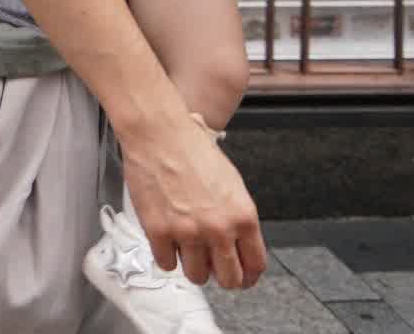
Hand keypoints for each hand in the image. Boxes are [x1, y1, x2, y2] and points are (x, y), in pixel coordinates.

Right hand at [122, 113, 266, 288]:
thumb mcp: (231, 183)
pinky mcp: (159, 231)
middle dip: (223, 277)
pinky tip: (168, 239)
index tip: (243, 277)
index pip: (255, 264)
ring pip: (196, 276)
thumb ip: (236, 217)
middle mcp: (219, 228)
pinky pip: (166, 263)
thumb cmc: (192, 148)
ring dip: (192, 266)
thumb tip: (235, 241)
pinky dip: (167, 255)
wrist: (159, 133)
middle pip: (229, 279)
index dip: (249, 276)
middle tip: (214, 268)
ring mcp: (188, 233)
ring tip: (188, 249)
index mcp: (243, 216)